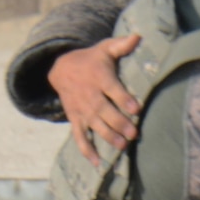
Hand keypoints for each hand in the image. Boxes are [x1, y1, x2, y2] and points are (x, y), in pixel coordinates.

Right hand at [48, 34, 141, 162]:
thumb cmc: (91, 60)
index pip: (113, 89)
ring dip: (108, 136)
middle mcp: (90, 95)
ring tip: (122, 146)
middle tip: (134, 133)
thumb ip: (122, 45)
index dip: (124, 99)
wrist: (61, 69)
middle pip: (105, 111)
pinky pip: (80, 137)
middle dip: (119, 123)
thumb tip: (138, 36)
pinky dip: (87, 150)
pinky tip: (97, 162)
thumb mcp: (104, 48)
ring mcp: (82, 109)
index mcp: (99, 77)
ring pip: (95, 125)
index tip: (136, 109)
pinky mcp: (75, 119)